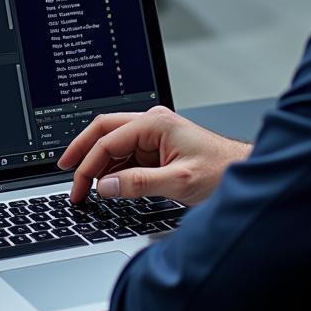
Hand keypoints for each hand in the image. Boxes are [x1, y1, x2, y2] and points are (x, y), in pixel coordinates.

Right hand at [57, 106, 252, 204]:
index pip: (108, 139)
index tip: (78, 186)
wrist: (246, 173)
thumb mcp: (179, 181)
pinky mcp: (156, 149)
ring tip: (84, 187)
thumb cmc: (222, 170)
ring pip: (113, 144)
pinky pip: (125, 156)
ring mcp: (153, 136)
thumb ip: (139, 183)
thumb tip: (105, 186)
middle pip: (104, 130)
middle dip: (83, 152)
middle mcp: (151, 124)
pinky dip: (112, 170)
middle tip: (65, 171)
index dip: (88, 164)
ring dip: (97, 164)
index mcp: (155, 123)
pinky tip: (105, 185)